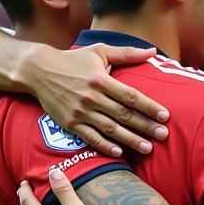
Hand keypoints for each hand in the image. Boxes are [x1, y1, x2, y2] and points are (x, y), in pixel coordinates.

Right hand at [20, 43, 168, 156]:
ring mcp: (80, 112)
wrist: (37, 71)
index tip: (165, 116)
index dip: (149, 107)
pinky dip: (105, 146)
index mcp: (101, 80)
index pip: (130, 96)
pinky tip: (119, 152)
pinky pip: (90, 138)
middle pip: (124, 115)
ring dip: (130, 140)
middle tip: (164, 135)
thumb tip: (152, 52)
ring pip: (110, 129)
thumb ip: (126, 53)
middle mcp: (91, 97)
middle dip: (146, 126)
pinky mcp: (70, 123)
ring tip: (148, 148)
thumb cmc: (73, 60)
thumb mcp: (99, 52)